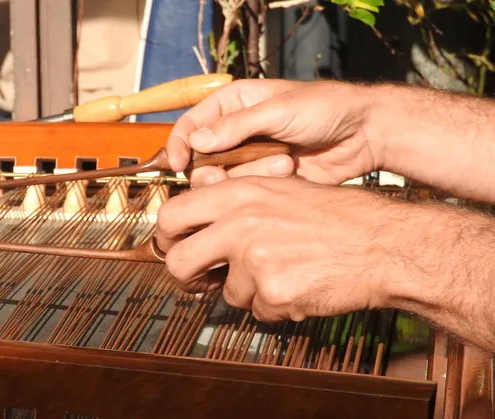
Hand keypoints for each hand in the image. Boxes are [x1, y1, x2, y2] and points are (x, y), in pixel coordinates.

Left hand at [154, 175, 401, 322]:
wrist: (384, 244)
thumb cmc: (337, 217)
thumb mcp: (280, 190)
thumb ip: (235, 203)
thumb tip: (196, 221)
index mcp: (239, 194)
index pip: (172, 216)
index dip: (166, 238)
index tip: (173, 248)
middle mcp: (241, 224)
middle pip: (179, 263)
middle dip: (188, 278)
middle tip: (203, 279)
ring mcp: (256, 260)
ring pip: (228, 293)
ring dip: (251, 291)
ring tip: (287, 270)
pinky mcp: (273, 292)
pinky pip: (259, 311)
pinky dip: (277, 305)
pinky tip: (302, 285)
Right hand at [165, 79, 381, 187]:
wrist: (363, 134)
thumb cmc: (324, 109)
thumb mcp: (278, 111)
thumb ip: (236, 127)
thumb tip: (196, 141)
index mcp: (233, 104)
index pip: (191, 124)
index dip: (179, 144)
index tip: (178, 163)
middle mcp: (236, 132)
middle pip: (201, 158)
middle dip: (213, 168)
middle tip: (225, 174)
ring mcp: (250, 158)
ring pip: (223, 179)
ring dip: (250, 174)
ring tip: (284, 162)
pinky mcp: (265, 180)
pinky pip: (246, 191)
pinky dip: (262, 185)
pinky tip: (289, 171)